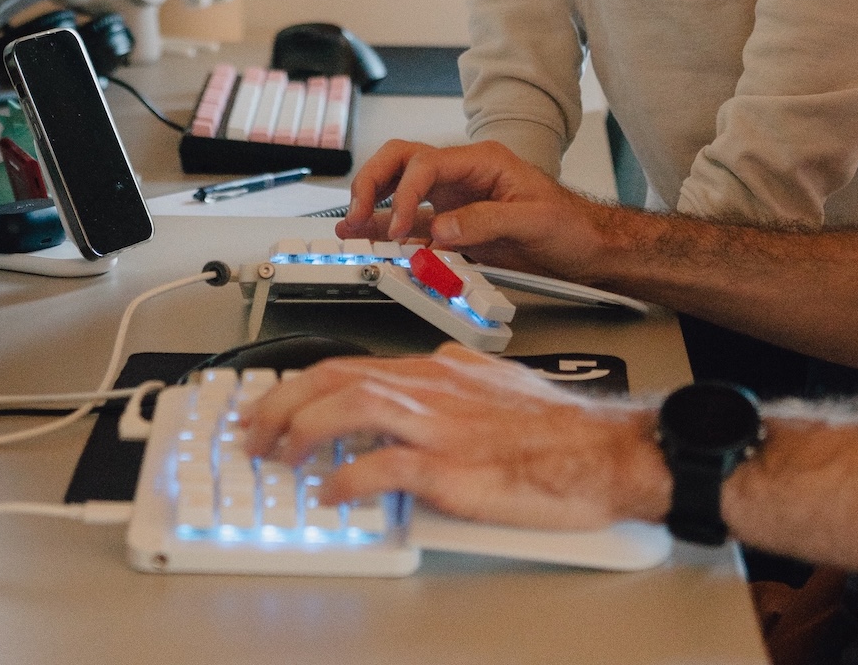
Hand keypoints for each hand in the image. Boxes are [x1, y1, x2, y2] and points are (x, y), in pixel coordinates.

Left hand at [241, 345, 670, 528]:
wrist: (604, 449)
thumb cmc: (559, 426)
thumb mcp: (494, 383)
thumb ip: (452, 383)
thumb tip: (422, 386)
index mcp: (438, 370)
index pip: (352, 363)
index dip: (302, 382)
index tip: (272, 402)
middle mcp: (432, 387)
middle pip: (337, 376)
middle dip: (283, 400)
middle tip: (252, 429)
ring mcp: (440, 425)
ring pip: (351, 405)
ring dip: (303, 429)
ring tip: (277, 455)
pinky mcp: (453, 467)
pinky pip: (385, 468)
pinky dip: (350, 479)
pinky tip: (331, 494)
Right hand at [339, 138, 611, 280]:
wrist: (589, 248)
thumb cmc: (570, 224)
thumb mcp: (534, 220)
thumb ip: (487, 221)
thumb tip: (440, 228)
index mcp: (482, 162)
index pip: (427, 163)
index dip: (406, 193)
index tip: (399, 225)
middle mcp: (462, 175)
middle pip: (403, 161)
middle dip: (374, 182)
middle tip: (357, 213)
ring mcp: (455, 199)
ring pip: (400, 187)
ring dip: (373, 203)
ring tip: (349, 223)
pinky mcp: (454, 225)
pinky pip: (412, 222)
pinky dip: (388, 228)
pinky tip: (368, 236)